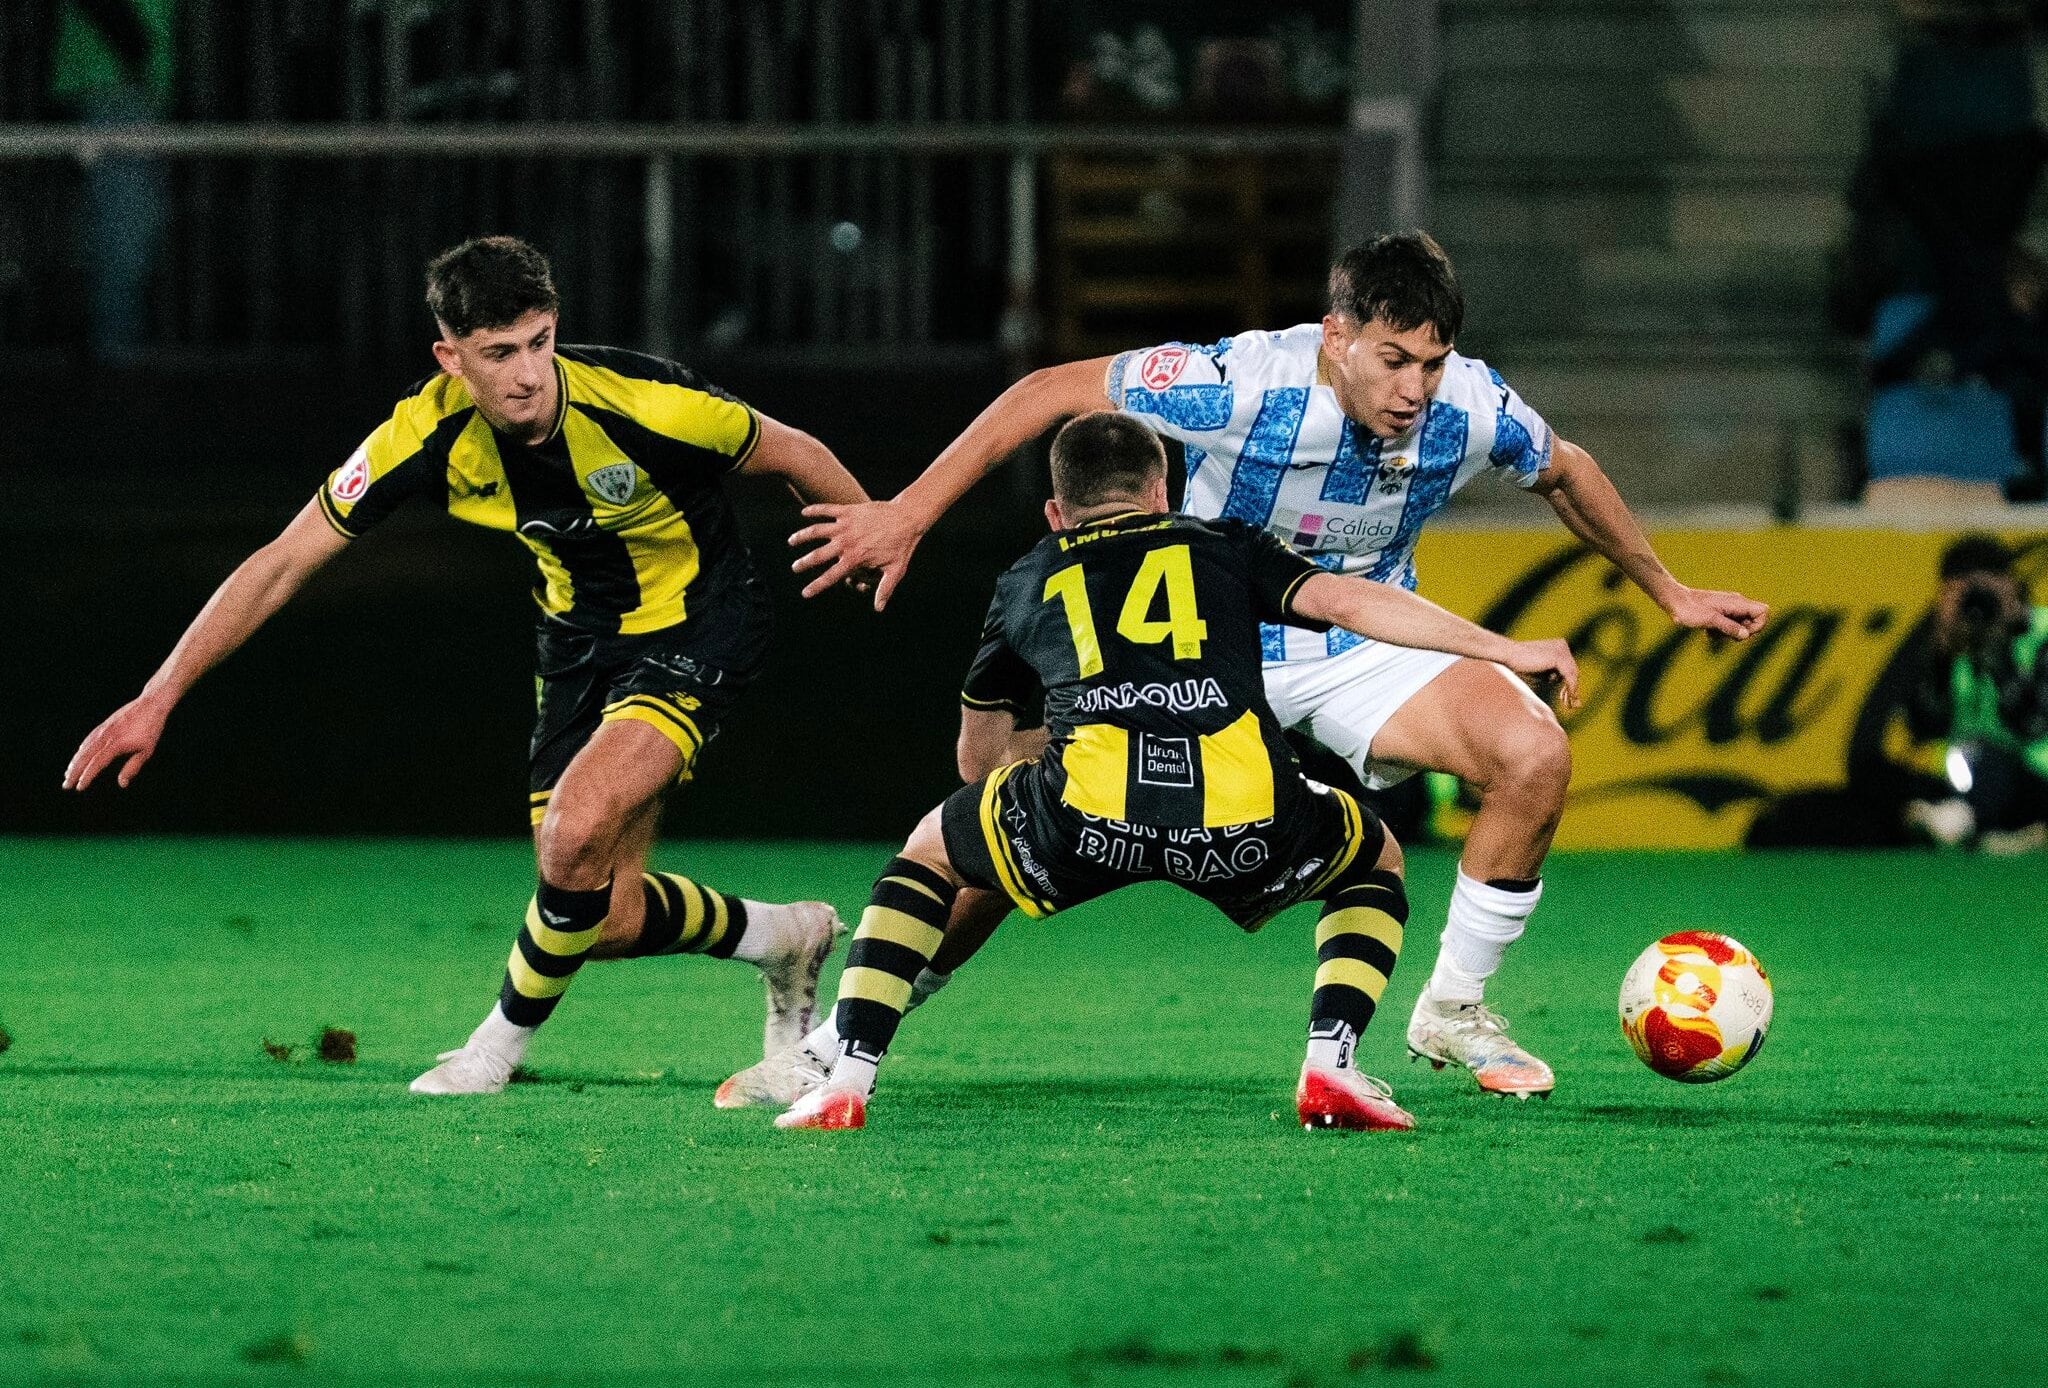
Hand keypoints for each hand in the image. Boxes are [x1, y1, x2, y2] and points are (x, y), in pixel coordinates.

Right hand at [64, 694, 171, 790]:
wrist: (150, 705)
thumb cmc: (151, 730)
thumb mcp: (146, 751)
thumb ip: (132, 767)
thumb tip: (122, 784)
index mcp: (116, 745)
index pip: (96, 764)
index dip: (87, 776)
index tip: (79, 788)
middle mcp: (105, 737)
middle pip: (84, 758)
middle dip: (74, 772)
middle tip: (66, 785)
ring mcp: (103, 730)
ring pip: (84, 749)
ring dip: (75, 762)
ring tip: (68, 774)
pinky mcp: (103, 725)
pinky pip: (88, 740)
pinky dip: (81, 750)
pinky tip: (78, 757)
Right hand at [790, 499, 926, 610]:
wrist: (907, 517)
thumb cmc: (902, 545)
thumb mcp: (895, 570)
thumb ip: (884, 589)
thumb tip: (878, 609)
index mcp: (854, 559)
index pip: (830, 577)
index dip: (816, 586)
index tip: (805, 593)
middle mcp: (845, 543)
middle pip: (818, 555)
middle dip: (804, 563)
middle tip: (794, 568)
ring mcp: (845, 526)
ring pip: (816, 531)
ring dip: (802, 536)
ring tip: (791, 541)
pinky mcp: (848, 510)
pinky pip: (826, 510)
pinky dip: (814, 510)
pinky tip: (804, 512)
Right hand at [1502, 638, 1580, 709]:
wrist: (1508, 655)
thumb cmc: (1519, 664)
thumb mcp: (1540, 670)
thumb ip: (1551, 674)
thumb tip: (1561, 686)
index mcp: (1558, 645)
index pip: (1568, 667)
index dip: (1569, 683)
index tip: (1566, 698)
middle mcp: (1562, 645)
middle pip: (1573, 671)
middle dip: (1572, 689)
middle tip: (1574, 706)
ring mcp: (1561, 650)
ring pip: (1573, 674)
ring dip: (1572, 692)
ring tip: (1571, 706)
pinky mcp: (1558, 658)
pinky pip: (1569, 676)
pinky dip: (1570, 689)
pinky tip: (1568, 700)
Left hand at [1662, 586, 1768, 640]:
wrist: (1674, 600)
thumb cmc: (1690, 610)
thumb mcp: (1710, 620)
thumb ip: (1729, 627)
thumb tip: (1746, 635)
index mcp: (1737, 602)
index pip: (1763, 612)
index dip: (1758, 625)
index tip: (1742, 632)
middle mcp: (1736, 604)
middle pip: (1753, 621)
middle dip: (1742, 632)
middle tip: (1725, 633)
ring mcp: (1728, 608)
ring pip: (1740, 625)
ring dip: (1730, 633)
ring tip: (1713, 631)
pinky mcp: (1720, 612)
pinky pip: (1729, 625)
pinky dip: (1722, 631)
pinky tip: (1708, 631)